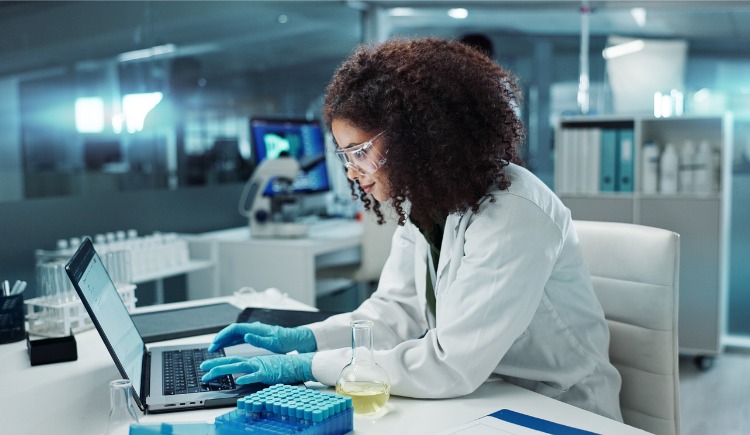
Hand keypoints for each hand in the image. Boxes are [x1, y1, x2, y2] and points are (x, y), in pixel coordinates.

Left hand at [200, 353, 314, 384]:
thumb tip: (243, 377)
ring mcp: (260, 367)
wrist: (298, 363)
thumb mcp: (266, 368)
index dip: (219, 363)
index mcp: (253, 361)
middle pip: (231, 362)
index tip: (208, 366)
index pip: (233, 360)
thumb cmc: (284, 367)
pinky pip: (256, 375)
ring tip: (211, 375)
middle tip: (202, 369)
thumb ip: (254, 371)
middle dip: (215, 365)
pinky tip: (239, 380)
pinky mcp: (268, 373)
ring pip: (239, 367)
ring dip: (223, 370)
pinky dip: (247, 377)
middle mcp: (254, 362)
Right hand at [207, 322, 316, 353]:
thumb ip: (258, 339)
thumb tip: (246, 336)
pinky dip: (231, 342)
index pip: (234, 329)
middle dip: (220, 338)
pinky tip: (226, 347)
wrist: (296, 339)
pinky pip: (239, 338)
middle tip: (211, 348)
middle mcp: (253, 328)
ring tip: (215, 349)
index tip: (215, 343)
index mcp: (255, 328)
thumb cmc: (286, 340)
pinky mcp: (256, 336)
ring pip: (234, 334)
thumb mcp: (273, 343)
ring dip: (224, 341)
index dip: (223, 335)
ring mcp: (254, 331)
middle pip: (232, 331)